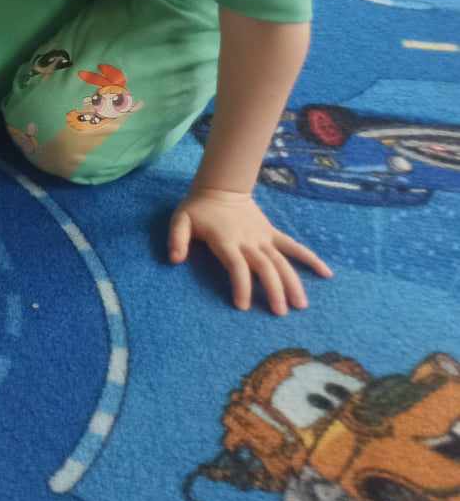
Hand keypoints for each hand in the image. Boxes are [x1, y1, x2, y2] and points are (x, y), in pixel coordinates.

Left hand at [168, 188, 332, 315]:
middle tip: (279, 313)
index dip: (240, 285)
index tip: (242, 306)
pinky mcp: (272, 234)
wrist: (221, 187)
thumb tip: (174, 259)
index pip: (237, 266)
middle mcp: (248, 241)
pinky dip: (310, 258)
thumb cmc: (198, 208)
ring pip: (282, 261)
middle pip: (265, 267)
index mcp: (226, 240)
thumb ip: (177, 239)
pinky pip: (293, 246)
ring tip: (302, 305)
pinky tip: (326, 274)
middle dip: (273, 290)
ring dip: (293, 282)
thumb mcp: (180, 219)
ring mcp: (263, 237)